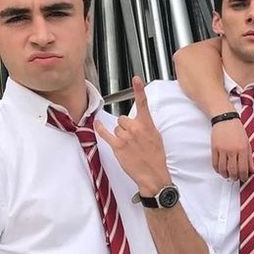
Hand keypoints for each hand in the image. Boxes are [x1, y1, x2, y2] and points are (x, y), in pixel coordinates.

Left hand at [94, 76, 169, 195]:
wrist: (153, 175)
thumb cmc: (156, 158)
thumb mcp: (157, 138)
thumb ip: (147, 127)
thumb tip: (140, 123)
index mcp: (147, 125)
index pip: (143, 104)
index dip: (139, 90)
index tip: (136, 79)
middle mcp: (136, 128)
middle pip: (123, 118)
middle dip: (126, 126)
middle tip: (133, 139)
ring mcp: (126, 137)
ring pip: (117, 127)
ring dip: (120, 134)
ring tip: (129, 146)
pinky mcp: (118, 146)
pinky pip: (106, 133)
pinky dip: (100, 128)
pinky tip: (97, 123)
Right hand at [211, 117, 253, 181]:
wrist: (225, 119)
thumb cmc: (237, 130)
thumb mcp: (247, 144)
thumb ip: (250, 159)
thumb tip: (253, 171)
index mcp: (242, 149)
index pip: (243, 169)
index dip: (244, 177)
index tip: (243, 178)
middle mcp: (232, 150)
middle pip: (233, 171)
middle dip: (235, 178)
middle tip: (236, 178)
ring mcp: (222, 150)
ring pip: (223, 169)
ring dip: (226, 175)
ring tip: (228, 175)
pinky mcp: (214, 148)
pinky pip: (215, 164)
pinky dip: (218, 170)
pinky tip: (221, 170)